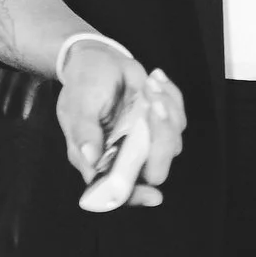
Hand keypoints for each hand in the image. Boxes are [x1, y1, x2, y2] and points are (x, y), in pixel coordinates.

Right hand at [54, 42, 185, 210]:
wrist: (98, 60)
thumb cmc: (82, 86)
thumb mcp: (77, 106)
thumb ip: (84, 134)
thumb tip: (90, 158)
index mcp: (101, 160)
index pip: (121, 191)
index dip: (136, 197)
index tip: (153, 196)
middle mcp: (126, 155)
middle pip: (156, 169)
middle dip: (161, 139)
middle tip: (152, 106)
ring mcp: (146, 139)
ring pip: (173, 142)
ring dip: (165, 110)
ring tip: (147, 85)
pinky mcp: (162, 122)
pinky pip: (178, 117)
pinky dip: (169, 96)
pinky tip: (152, 81)